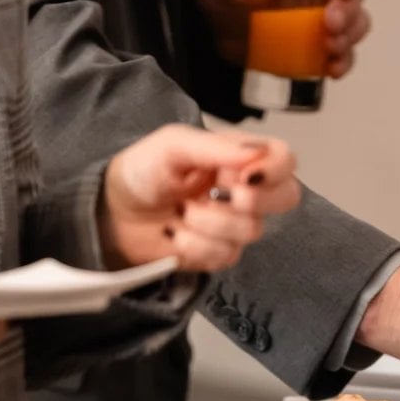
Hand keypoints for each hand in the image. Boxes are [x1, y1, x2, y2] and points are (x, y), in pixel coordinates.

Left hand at [102, 125, 300, 272]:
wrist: (113, 213)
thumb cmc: (142, 171)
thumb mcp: (172, 145)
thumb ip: (214, 146)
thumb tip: (256, 153)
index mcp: (238, 156)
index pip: (284, 159)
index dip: (274, 169)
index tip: (242, 176)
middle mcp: (244, 189)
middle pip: (287, 197)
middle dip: (252, 200)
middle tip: (217, 194)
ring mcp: (234, 224)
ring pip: (251, 230)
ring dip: (208, 222)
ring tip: (181, 212)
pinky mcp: (219, 253)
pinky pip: (226, 255)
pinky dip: (195, 246)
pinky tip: (176, 234)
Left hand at [197, 0, 370, 78]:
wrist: (220, 27)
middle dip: (348, 12)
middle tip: (330, 26)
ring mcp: (327, 18)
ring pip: (356, 25)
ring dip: (349, 37)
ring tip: (330, 47)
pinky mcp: (322, 47)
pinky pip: (343, 55)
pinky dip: (342, 62)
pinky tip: (332, 70)